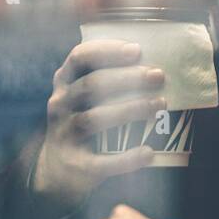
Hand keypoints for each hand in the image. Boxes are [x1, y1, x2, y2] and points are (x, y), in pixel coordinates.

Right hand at [35, 40, 165, 204]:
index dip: (106, 50)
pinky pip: (100, 162)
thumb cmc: (84, 120)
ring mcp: (64, 135)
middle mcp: (61, 105)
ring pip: (93, 119)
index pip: (79, 58)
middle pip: (90, 86)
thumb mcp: (87, 97)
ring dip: (130, 109)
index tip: (137, 50)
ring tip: (160, 104)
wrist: (58, 169)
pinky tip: (147, 152)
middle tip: (158, 75)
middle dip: (126, 78)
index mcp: (65, 84)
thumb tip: (158, 65)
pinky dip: (125, 159)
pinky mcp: (75, 164)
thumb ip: (110, 78)